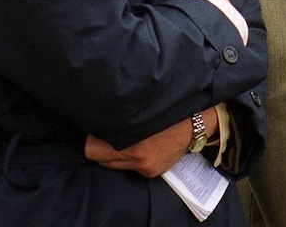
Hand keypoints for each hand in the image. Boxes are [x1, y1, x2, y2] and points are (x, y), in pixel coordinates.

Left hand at [85, 107, 218, 177]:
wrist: (194, 125)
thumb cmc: (166, 114)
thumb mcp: (141, 115)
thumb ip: (120, 122)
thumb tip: (99, 125)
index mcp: (130, 143)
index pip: (91, 150)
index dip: (94, 140)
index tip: (100, 131)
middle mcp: (136, 158)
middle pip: (100, 160)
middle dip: (103, 148)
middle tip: (112, 135)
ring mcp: (144, 167)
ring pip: (114, 165)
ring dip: (117, 155)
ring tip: (129, 141)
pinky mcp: (151, 172)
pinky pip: (130, 168)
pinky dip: (133, 160)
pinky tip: (144, 149)